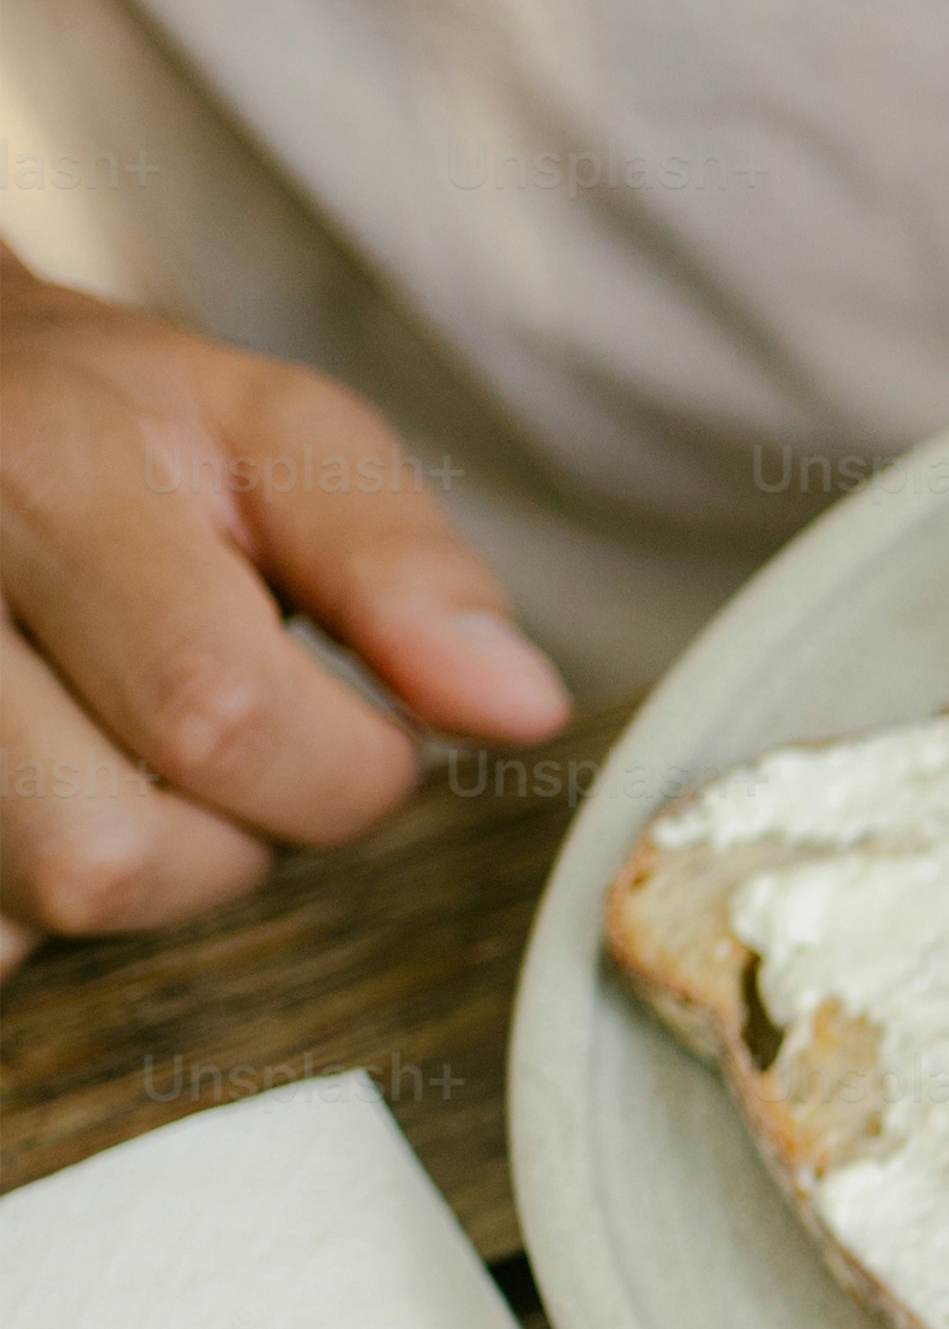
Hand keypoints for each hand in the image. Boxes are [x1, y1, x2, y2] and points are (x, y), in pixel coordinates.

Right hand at [0, 269, 568, 973]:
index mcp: (41, 479)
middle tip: (230, 732)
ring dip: (139, 863)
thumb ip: (402, 567)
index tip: (363, 723)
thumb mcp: (279, 436)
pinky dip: (38, 883)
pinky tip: (52, 774)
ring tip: (130, 747)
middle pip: (111, 853)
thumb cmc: (123, 428)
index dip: (340, 766)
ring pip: (41, 900)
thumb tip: (519, 709)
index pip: (216, 713)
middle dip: (233, 834)